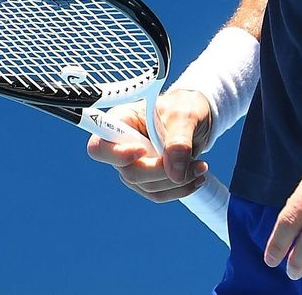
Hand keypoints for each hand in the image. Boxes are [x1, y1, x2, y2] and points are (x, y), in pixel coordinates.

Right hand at [84, 89, 213, 201]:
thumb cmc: (185, 107)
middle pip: (128, 172)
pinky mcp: (147, 179)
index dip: (117, 155)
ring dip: (177, 183)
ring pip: (146, 186)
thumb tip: (175, 174)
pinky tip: (196, 178)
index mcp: (121, 122)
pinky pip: (158, 193)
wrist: (197, 118)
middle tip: (192, 162)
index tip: (143, 150)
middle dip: (161, 171)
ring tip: (201, 167)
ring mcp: (132, 165)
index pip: (100, 147)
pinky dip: (180, 189)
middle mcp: (121, 146)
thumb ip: (178, 142)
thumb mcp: (185, 116)